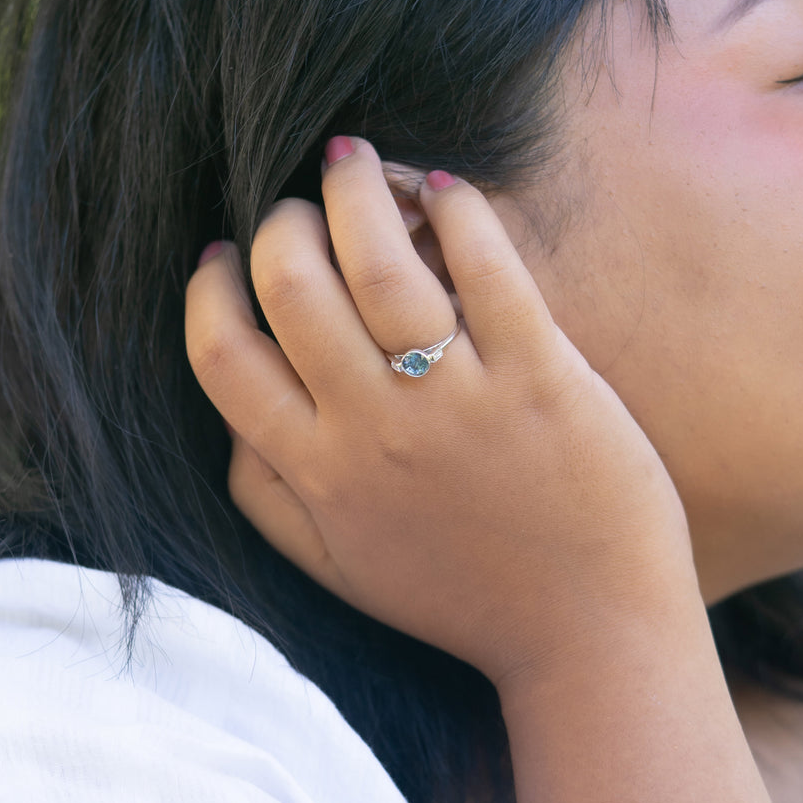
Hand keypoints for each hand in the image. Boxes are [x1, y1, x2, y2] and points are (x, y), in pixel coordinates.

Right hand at [185, 138, 691, 689]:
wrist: (592, 642)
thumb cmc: (464, 596)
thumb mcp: (338, 567)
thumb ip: (268, 496)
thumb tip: (227, 414)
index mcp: (319, 475)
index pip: (223, 356)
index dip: (209, 288)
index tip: (225, 253)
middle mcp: (376, 431)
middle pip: (291, 285)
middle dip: (280, 219)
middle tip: (300, 203)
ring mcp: (459, 401)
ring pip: (379, 261)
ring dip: (356, 188)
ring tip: (355, 161)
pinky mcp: (542, 376)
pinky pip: (486, 265)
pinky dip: (455, 207)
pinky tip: (443, 187)